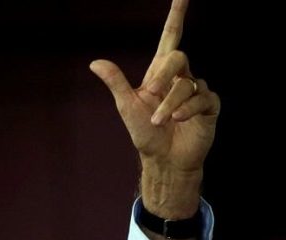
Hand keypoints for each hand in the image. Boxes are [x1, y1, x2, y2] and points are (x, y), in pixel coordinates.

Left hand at [89, 0, 219, 218]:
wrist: (163, 159)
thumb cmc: (145, 133)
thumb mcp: (126, 106)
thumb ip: (115, 82)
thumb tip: (94, 62)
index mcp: (160, 73)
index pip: (171, 37)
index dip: (177, 16)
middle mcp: (181, 77)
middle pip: (178, 57)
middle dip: (163, 75)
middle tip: (151, 93)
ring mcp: (197, 91)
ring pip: (187, 84)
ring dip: (170, 104)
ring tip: (159, 121)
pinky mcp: (209, 106)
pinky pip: (202, 99)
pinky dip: (186, 109)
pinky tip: (177, 120)